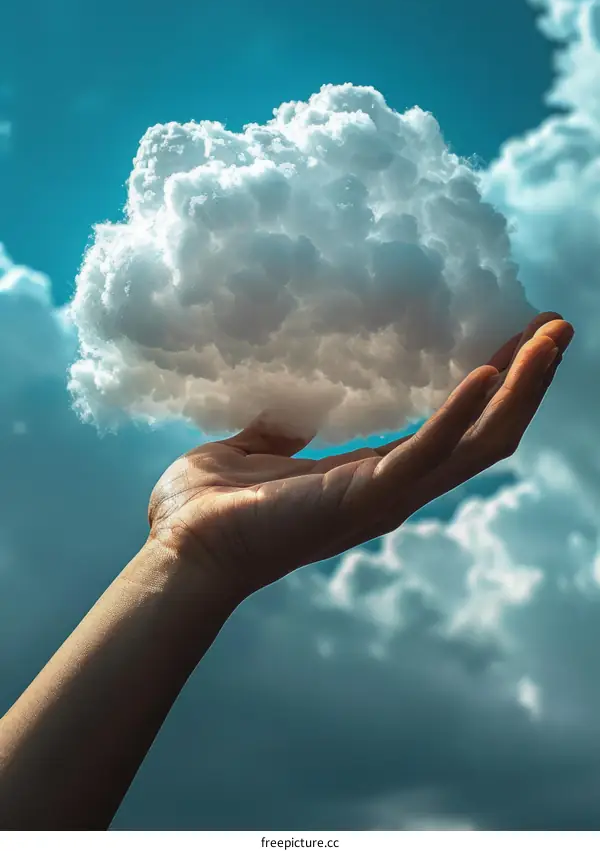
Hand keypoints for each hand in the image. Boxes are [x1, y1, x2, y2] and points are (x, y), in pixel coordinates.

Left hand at [148, 312, 573, 599]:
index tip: (521, 334)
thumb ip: (283, 426)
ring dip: (520, 389)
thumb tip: (292, 404)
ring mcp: (386, 496)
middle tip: (557, 326)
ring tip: (548, 337)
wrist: (181, 549)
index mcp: (375, 473)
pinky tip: (485, 369)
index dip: (496, 385)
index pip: (456, 427)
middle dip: (528, 381)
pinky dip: (459, 411)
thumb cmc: (212, 507)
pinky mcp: (364, 497)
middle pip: (487, 434)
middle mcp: (395, 487)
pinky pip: (426, 452)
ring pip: (478, 443)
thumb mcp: (256, 447)